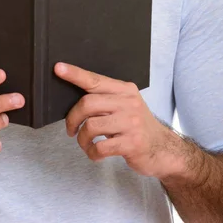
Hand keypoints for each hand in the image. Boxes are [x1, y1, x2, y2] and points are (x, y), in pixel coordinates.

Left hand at [54, 62, 180, 178]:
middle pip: (87, 104)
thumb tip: (75, 100)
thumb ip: (105, 99)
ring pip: (91, 126)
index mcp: (124, 89)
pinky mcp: (132, 143)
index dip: (75, 74)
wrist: (163, 149)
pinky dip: (92, 153)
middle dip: (72, 118)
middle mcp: (128, 102)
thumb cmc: (137, 126)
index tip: (58, 68)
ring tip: (85, 143)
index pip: (94, 80)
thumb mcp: (125, 105)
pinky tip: (96, 153)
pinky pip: (100, 147)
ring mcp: (131, 123)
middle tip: (71, 128)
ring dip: (82, 139)